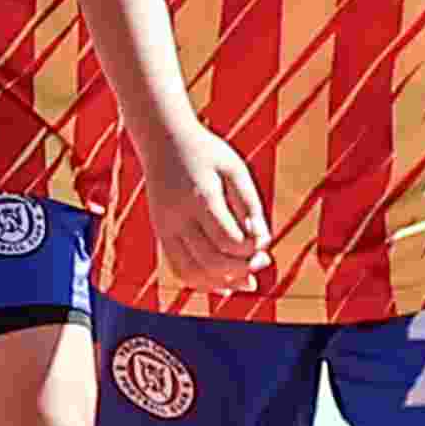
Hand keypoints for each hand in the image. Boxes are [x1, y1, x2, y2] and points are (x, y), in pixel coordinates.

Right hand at [134, 118, 273, 292]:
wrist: (163, 140)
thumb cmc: (207, 153)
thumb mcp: (236, 169)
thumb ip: (251, 205)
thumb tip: (262, 242)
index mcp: (200, 198)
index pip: (228, 241)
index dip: (251, 250)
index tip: (263, 241)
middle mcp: (178, 218)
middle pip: (211, 262)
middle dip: (241, 269)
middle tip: (261, 261)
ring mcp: (165, 228)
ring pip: (192, 273)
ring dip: (222, 283)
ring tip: (247, 280)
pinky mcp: (161, 234)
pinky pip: (179, 270)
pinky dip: (202, 283)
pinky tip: (224, 285)